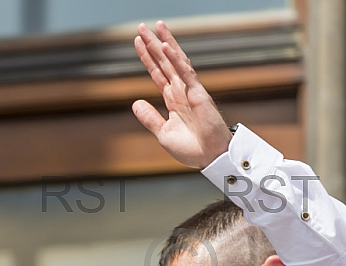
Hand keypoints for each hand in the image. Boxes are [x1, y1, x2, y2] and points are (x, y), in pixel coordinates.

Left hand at [132, 21, 232, 168]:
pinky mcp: (199, 94)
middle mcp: (181, 91)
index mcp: (174, 100)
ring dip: (165, 43)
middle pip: (164, 62)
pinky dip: (176, 59)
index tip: (138, 42)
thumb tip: (135, 103)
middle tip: (141, 27)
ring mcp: (190, 91)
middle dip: (153, 44)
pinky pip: (186, 73)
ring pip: (175, 62)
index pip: (158, 73)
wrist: (210, 158)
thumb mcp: (163, 133)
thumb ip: (150, 118)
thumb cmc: (192, 149)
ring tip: (156, 27)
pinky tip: (166, 46)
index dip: (147, 58)